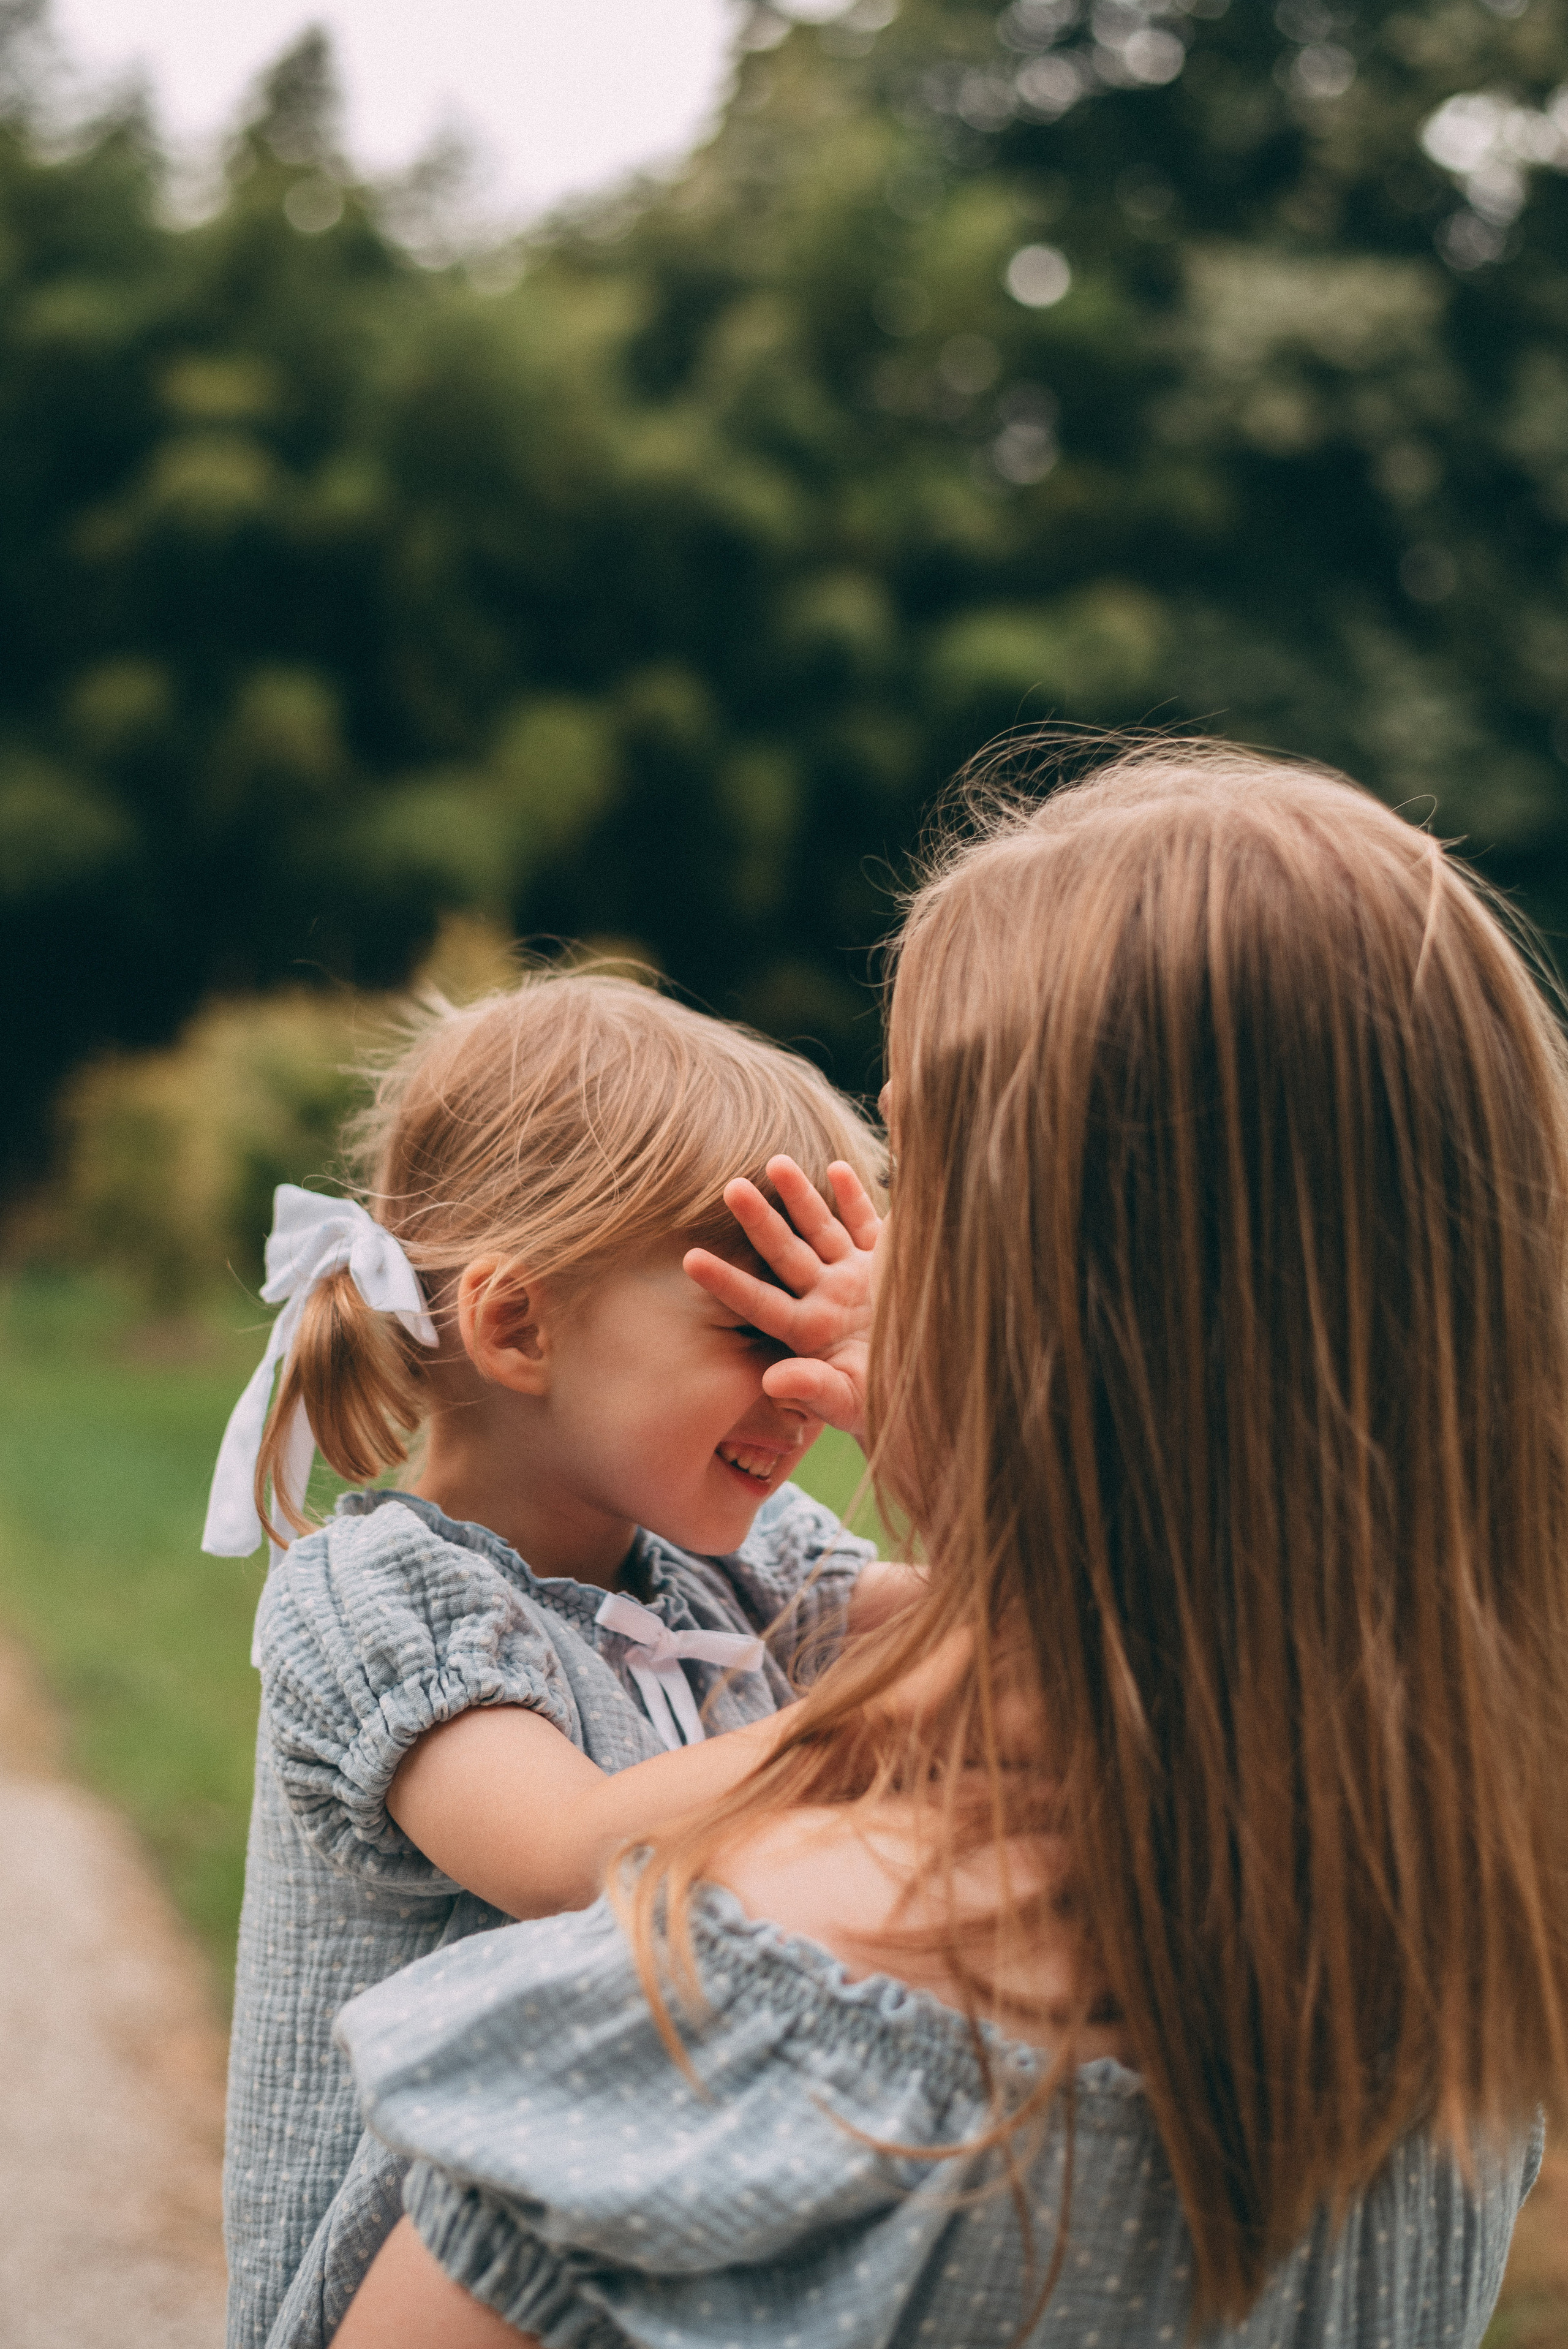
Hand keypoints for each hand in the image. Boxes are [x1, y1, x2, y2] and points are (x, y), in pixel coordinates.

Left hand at [685, 1155, 879, 1447]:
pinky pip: (866, 1223)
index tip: (690, 1259)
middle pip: (784, 1253)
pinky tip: (835, 1168)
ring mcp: (855, 1275)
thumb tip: (770, 1381)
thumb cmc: (884, 1405)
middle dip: (760, 1220)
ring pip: (820, 1229)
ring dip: (800, 1197)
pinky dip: (853, 1197)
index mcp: (808, 1330)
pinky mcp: (889, 1263)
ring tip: (776, 1162)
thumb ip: (812, 1389)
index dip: (726, 1280)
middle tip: (731, 1187)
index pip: (759, 1301)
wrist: (931, 1390)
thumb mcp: (848, 1402)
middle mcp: (825, 1296)